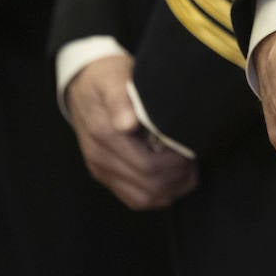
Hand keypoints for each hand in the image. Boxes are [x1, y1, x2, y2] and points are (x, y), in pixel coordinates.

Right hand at [65, 54, 198, 209]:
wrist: (81, 84)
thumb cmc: (105, 76)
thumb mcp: (112, 77)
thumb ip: (120, 99)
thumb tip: (127, 124)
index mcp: (105, 136)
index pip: (148, 166)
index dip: (176, 163)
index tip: (191, 147)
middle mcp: (101, 159)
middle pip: (149, 187)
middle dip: (178, 176)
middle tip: (194, 157)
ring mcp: (101, 170)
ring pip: (143, 199)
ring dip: (171, 188)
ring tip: (186, 167)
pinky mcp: (105, 175)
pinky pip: (134, 198)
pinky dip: (157, 193)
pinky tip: (171, 175)